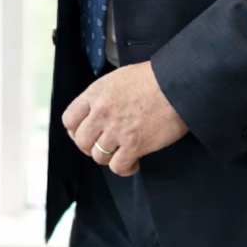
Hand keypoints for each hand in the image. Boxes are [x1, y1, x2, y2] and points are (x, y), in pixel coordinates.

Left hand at [62, 61, 187, 175]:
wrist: (177, 84)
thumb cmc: (154, 78)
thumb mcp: (119, 78)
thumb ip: (103, 95)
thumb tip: (98, 110)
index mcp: (96, 93)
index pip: (69, 119)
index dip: (75, 130)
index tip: (84, 134)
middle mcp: (101, 112)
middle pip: (81, 141)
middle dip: (91, 146)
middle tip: (104, 146)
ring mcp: (117, 130)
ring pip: (98, 156)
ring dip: (109, 157)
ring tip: (121, 153)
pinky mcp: (134, 145)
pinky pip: (119, 167)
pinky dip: (126, 168)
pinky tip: (134, 162)